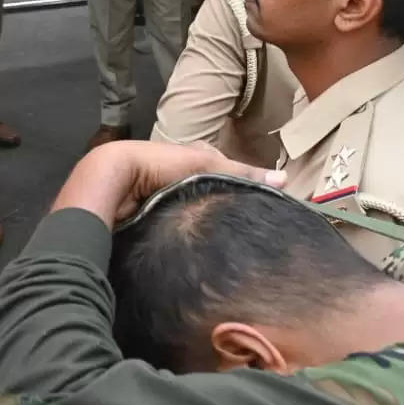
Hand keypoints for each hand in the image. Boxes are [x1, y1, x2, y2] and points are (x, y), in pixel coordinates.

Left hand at [55, 140, 284, 225]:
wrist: (116, 178)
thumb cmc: (161, 164)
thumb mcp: (207, 163)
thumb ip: (243, 173)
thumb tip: (286, 179)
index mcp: (190, 158)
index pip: (224, 171)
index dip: (242, 185)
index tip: (261, 205)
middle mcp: (177, 175)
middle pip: (208, 192)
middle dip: (223, 205)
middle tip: (248, 228)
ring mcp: (163, 196)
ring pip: (191, 211)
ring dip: (204, 221)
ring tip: (230, 242)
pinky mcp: (152, 216)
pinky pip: (177, 225)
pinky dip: (188, 232)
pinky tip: (201, 246)